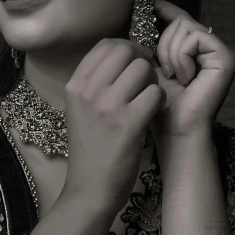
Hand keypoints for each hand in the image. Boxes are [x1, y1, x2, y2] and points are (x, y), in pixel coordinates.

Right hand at [64, 39, 165, 213]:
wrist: (89, 190)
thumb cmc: (91, 149)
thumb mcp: (80, 109)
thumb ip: (96, 82)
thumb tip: (123, 53)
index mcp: (75, 85)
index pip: (105, 45)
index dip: (127, 48)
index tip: (134, 65)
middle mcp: (88, 92)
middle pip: (126, 51)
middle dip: (142, 61)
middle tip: (145, 81)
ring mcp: (108, 107)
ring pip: (143, 69)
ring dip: (152, 81)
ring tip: (147, 99)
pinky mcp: (129, 123)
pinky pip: (155, 93)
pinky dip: (159, 101)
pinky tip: (151, 114)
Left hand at [149, 0, 234, 139]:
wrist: (175, 130)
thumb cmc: (161, 105)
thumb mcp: (151, 67)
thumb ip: (152, 42)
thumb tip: (142, 11)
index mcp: (197, 50)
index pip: (181, 19)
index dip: (166, 8)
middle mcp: (212, 48)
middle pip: (181, 21)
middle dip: (163, 44)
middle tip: (165, 71)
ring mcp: (222, 52)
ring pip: (185, 27)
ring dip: (170, 53)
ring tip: (175, 77)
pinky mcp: (226, 58)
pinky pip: (195, 38)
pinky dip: (182, 57)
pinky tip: (185, 78)